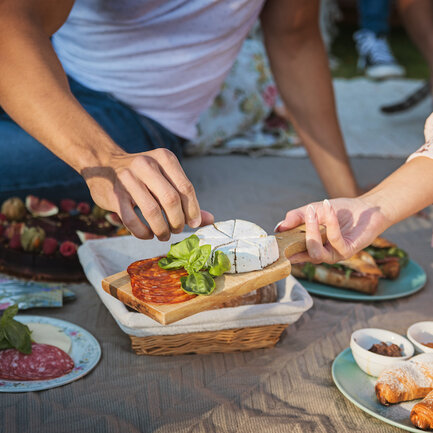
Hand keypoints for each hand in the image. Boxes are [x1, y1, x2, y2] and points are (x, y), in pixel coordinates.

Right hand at [82, 148, 213, 239]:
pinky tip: (147, 234)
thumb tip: (210, 220)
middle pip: (171, 200)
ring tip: (164, 235)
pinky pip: (131, 220)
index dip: (193, 209)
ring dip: (161, 229)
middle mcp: (146, 165)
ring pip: (152, 211)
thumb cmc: (143, 175)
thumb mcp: (166, 178)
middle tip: (177, 230)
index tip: (194, 223)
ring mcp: (128, 179)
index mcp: (164, 158)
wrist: (104, 163)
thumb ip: (186, 198)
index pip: (186, 187)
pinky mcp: (114, 194)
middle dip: (178, 221)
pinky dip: (143, 232)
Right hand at [275, 197, 391, 263]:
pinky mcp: (348, 250)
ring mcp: (335, 254)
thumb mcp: (313, 210)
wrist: (366, 208)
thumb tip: (279, 227)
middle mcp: (322, 254)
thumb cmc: (339, 211)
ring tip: (311, 211)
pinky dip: (330, 222)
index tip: (273, 243)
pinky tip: (327, 207)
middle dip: (295, 239)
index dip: (283, 251)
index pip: (294, 254)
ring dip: (311, 231)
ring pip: (316, 252)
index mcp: (311, 247)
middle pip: (302, 255)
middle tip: (292, 221)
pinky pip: (334, 239)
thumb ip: (296, 218)